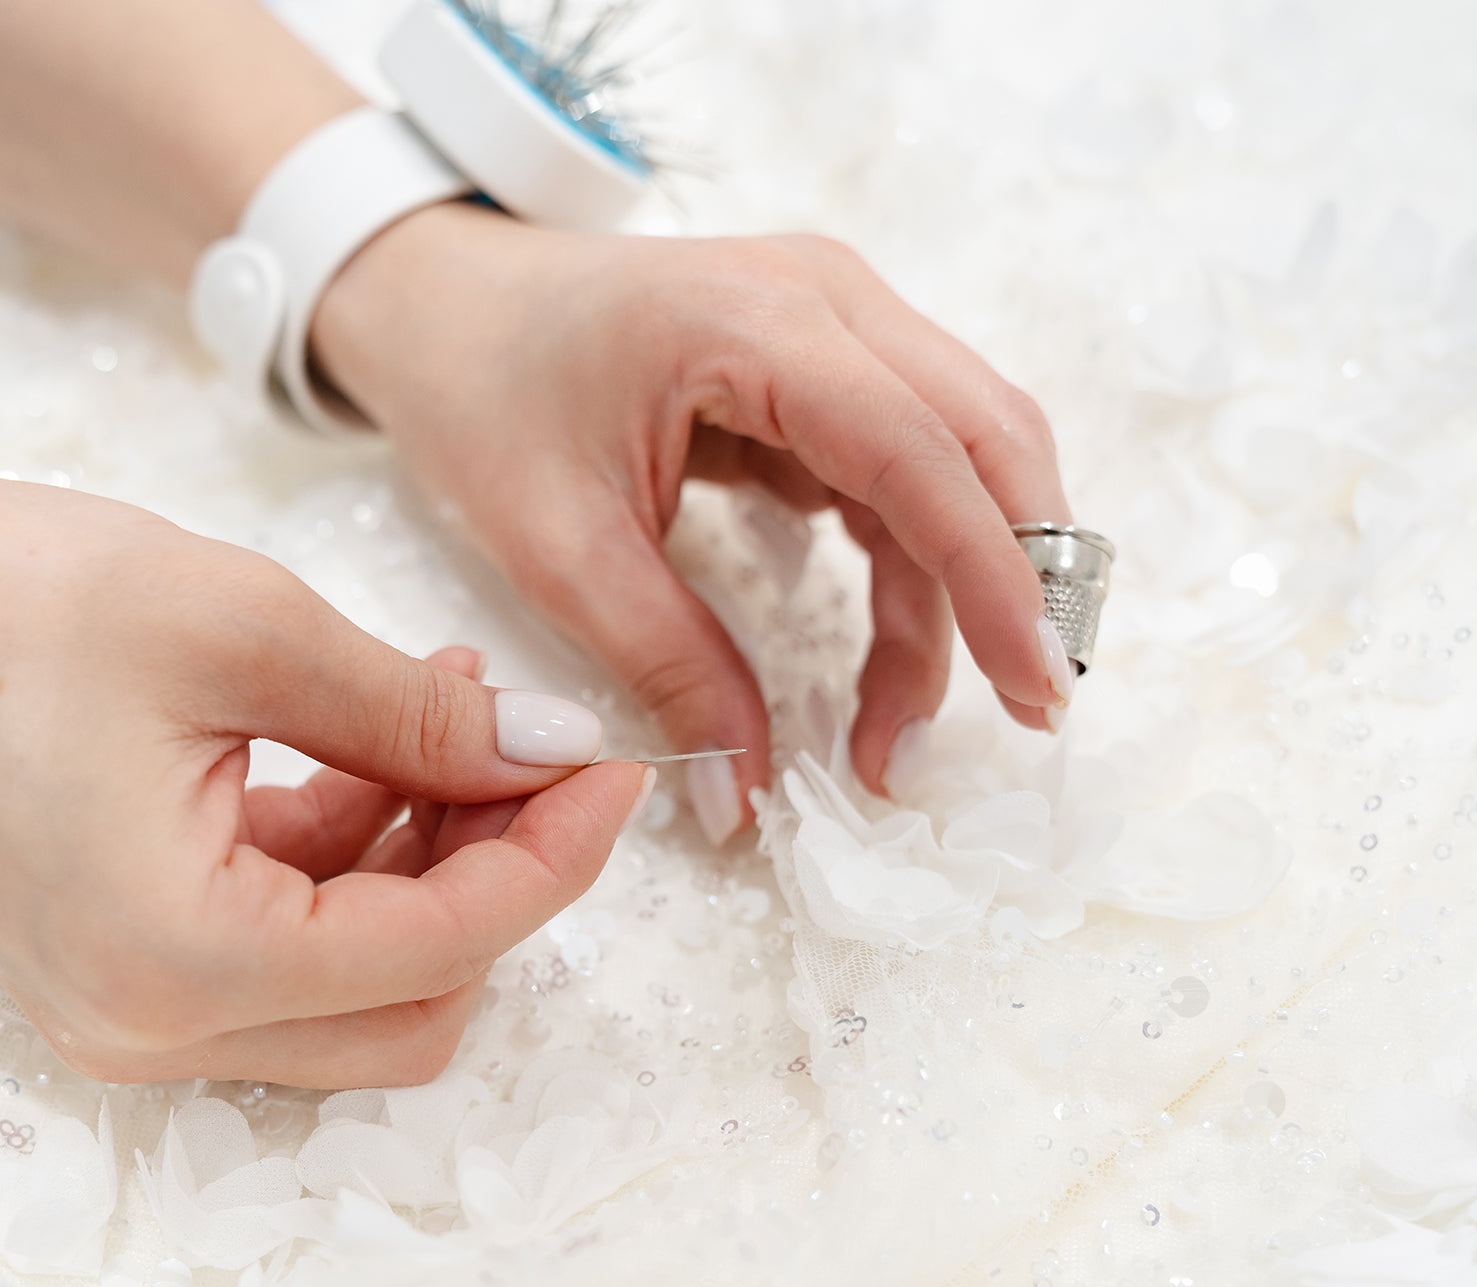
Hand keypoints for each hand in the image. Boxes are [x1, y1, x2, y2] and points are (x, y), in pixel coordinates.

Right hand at [0, 443, 649, 1087]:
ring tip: (453, 703)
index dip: (558, 850)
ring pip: (360, 977)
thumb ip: (414, 715)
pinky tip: (380, 732)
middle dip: (501, 872)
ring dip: (431, 853)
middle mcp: (154, 1025)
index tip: (618, 762)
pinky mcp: (119, 956)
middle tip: (538, 743)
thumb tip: (548, 751)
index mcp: (185, 963)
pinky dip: (354, 851)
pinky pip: (284, 939)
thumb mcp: (241, 627)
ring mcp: (129, 1004)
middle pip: (416, 998)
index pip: (448, 942)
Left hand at [311, 203, 1076, 841]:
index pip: (920, 451)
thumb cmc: (482, 394)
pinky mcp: (830, 361)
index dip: (994, 576)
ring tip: (906, 729)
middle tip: (1030, 710)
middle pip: (986, 435)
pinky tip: (893, 659)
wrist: (441, 303)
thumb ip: (667, 667)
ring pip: (963, 457)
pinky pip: (912, 465)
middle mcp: (828, 298)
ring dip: (963, 592)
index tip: (1035, 688)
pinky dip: (919, 566)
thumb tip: (745, 797)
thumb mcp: (558, 547)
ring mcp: (838, 319)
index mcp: (756, 320)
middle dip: (1021, 578)